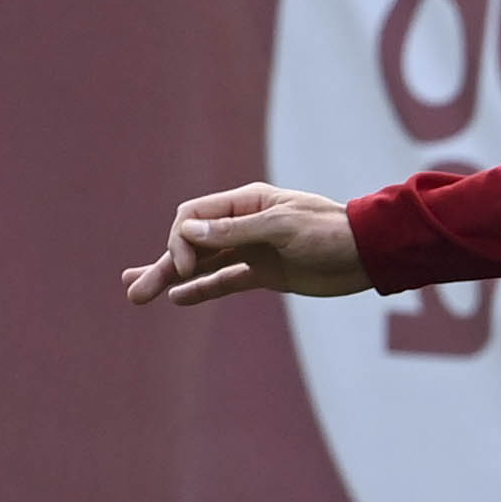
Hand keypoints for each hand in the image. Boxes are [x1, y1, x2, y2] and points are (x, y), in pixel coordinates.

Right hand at [122, 182, 370, 307]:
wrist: (368, 254)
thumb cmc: (331, 232)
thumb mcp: (284, 228)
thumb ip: (235, 232)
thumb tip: (187, 233)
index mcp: (246, 203)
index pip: (194, 218)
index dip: (179, 242)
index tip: (183, 267)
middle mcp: (243, 225)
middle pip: (191, 244)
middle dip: (160, 266)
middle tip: (132, 291)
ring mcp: (251, 250)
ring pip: (202, 265)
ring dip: (172, 279)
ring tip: (137, 296)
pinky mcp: (263, 274)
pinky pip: (225, 281)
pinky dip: (201, 290)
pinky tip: (177, 298)